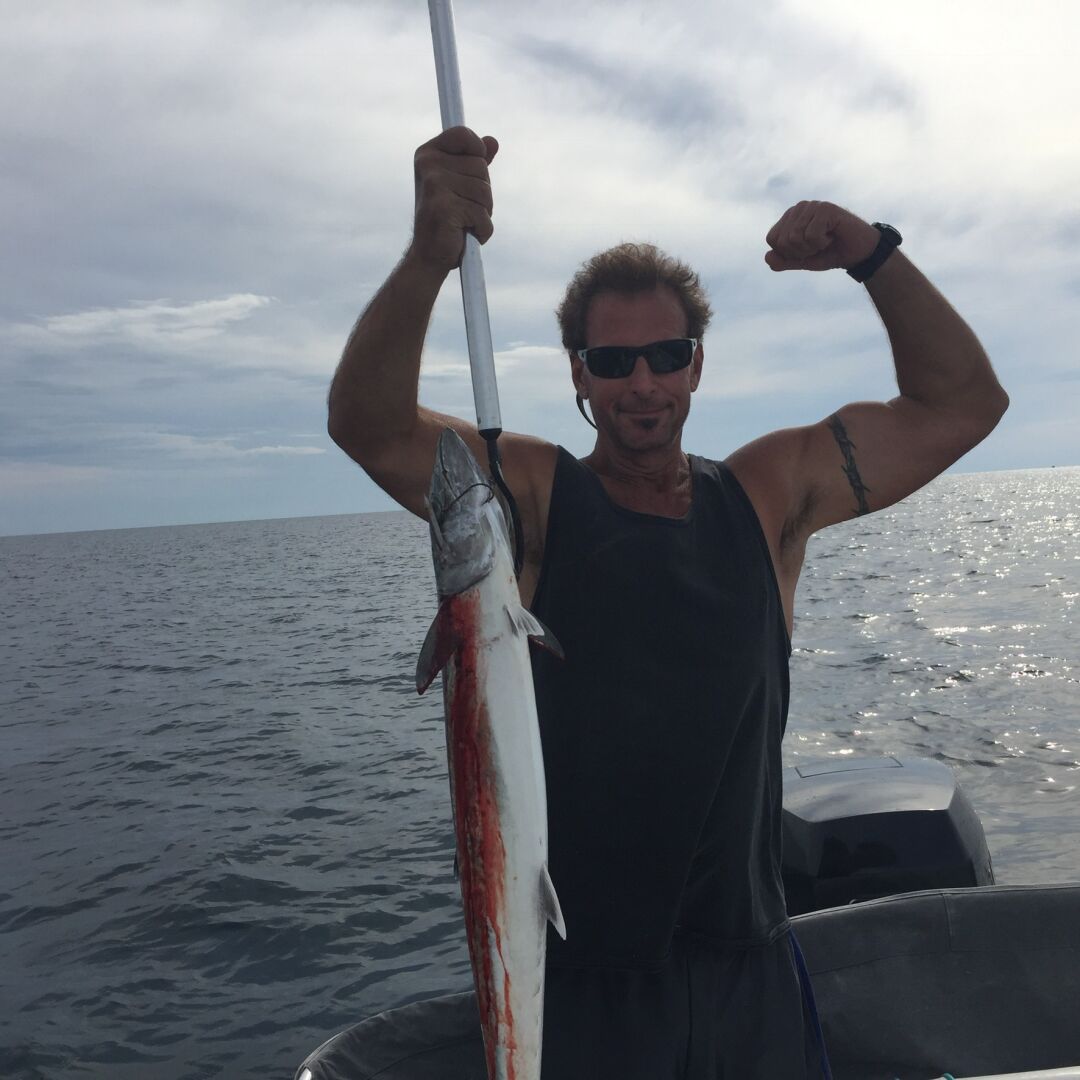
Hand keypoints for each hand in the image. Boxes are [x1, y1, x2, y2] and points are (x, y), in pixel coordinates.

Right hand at [409, 127, 498, 272]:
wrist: (429, 255)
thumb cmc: (446, 218)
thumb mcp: (459, 185)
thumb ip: (474, 161)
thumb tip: (492, 141)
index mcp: (428, 154)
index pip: (463, 135)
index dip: (478, 152)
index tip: (472, 173)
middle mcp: (427, 165)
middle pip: (481, 166)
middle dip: (483, 192)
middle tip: (464, 208)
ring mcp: (434, 185)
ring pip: (484, 191)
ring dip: (483, 212)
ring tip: (464, 222)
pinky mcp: (444, 208)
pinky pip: (482, 215)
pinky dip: (482, 230)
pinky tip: (466, 235)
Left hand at [764, 201, 879, 271]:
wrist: (857, 252)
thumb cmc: (830, 254)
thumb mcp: (802, 261)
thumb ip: (783, 261)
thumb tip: (767, 257)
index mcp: (789, 219)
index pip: (772, 240)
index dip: (788, 253)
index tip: (805, 250)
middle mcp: (798, 209)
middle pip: (783, 240)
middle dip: (800, 252)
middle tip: (817, 246)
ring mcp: (811, 206)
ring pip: (795, 238)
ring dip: (812, 248)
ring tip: (825, 240)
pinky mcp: (825, 208)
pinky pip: (811, 235)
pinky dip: (822, 243)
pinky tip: (832, 235)